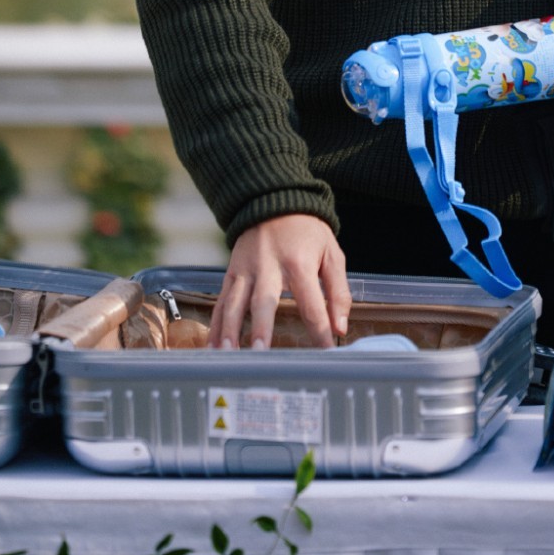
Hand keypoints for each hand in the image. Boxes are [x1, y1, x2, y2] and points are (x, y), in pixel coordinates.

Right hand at [208, 213, 351, 350]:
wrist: (274, 200)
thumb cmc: (308, 232)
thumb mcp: (332, 254)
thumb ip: (339, 291)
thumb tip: (340, 327)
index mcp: (299, 263)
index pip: (311, 304)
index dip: (319, 331)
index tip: (324, 354)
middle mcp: (268, 266)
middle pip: (264, 301)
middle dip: (261, 327)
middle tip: (260, 352)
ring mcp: (246, 270)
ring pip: (234, 303)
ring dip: (230, 330)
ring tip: (230, 355)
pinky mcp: (231, 272)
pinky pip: (220, 302)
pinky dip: (215, 325)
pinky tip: (213, 347)